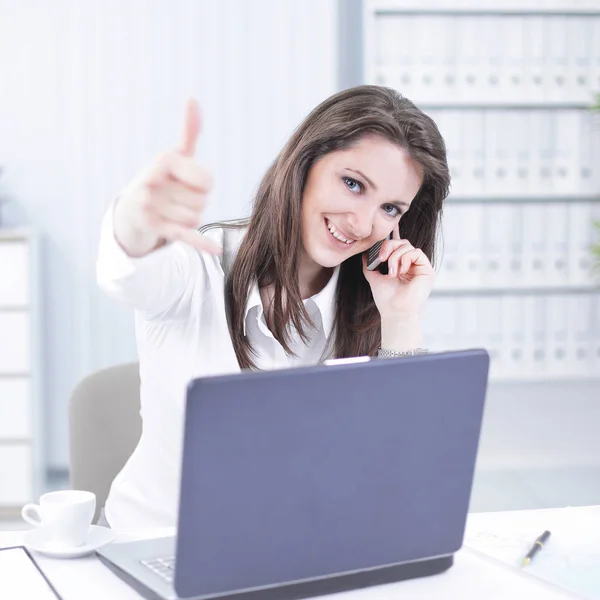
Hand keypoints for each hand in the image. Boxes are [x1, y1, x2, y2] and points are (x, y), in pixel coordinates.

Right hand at [113, 98, 220, 257]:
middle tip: (177, 198)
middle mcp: (153, 181)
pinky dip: (200, 244)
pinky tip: (215, 251)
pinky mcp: (154, 228)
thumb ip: (189, 131)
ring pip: (196, 217)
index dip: (205, 183)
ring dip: (190, 217)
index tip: (189, 181)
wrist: (130, 211)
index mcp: (163, 160)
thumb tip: (193, 98)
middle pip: (203, 200)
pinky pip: (184, 236)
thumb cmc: (161, 179)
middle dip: (195, 201)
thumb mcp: (174, 155)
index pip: (207, 180)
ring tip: (172, 210)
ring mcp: (151, 206)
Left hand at [362, 227, 434, 320]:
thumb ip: (370, 265)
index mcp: (401, 267)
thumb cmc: (386, 299)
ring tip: (391, 272)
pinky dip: (405, 258)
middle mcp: (412, 266)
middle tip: (381, 259)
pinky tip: (400, 271)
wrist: (395, 311)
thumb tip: (365, 254)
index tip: (386, 232)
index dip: (393, 238)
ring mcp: (420, 268)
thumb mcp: (374, 278)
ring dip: (395, 256)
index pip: (398, 247)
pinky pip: (416, 252)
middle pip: (402, 243)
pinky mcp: (427, 270)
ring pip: (408, 246)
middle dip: (389, 247)